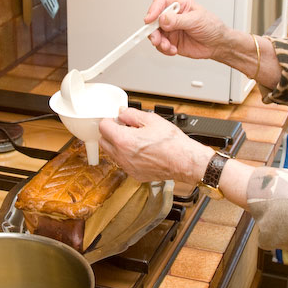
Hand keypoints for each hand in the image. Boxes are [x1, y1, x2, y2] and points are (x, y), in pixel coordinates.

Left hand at [99, 107, 213, 183]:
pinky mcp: (134, 174)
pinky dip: (127, 157)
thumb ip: (131, 114)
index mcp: (123, 140)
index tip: (116, 120)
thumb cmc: (172, 142)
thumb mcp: (151, 119)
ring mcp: (127, 167)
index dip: (110, 120)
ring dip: (118, 146)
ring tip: (135, 139)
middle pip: (104, 141)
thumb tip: (122, 113)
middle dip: (111, 133)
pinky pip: (124, 163)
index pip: (103, 127)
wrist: (184, 161)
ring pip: (113, 154)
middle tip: (124, 128)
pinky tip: (141, 151)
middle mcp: (122, 156)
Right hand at [143, 0, 230, 59]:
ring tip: (168, 46)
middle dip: (153, 30)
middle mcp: (173, 16)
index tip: (150, 19)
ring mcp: (171, 29)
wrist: (218, 44)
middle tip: (156, 39)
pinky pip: (161, 45)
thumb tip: (163, 19)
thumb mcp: (196, 20)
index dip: (153, 9)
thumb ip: (178, 20)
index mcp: (180, 4)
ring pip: (155, 34)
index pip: (161, 2)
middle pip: (154, 19)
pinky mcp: (171, 41)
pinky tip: (173, 50)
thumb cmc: (212, 27)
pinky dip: (164, 49)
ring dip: (159, 42)